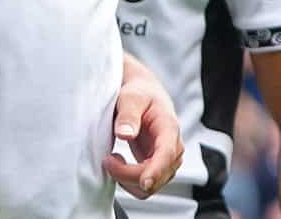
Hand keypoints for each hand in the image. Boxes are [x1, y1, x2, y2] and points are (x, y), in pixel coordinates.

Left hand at [103, 61, 184, 198]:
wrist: (144, 93)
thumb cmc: (140, 93)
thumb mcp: (131, 97)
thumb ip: (128, 114)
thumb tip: (125, 133)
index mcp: (169, 127)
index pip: (167, 154)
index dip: (156, 171)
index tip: (144, 182)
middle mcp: (173, 147)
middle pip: (157, 176)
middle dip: (129, 175)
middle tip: (107, 159)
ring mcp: (166, 160)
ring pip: (151, 186)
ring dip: (127, 180)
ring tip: (112, 159)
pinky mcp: (156, 167)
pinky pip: (145, 186)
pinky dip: (128, 182)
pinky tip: (118, 164)